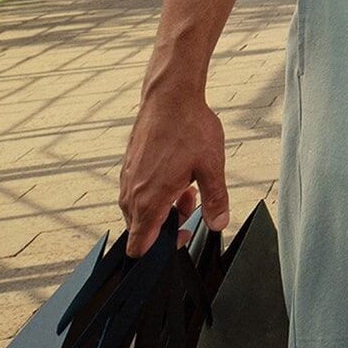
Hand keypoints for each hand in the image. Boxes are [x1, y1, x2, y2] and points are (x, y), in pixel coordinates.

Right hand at [118, 84, 227, 257]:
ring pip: (141, 210)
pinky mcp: (129, 167)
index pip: (139, 247)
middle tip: (192, 206)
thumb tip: (219, 224)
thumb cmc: (189, 128)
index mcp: (149, 200)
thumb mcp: (212, 167)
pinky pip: (138, 192)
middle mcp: (132, 193)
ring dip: (164, 206)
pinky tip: (179, 174)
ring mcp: (127, 179)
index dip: (161, 251)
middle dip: (167, 225)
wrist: (170, 96)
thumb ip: (216, 201)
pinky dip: (157, 191)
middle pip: (141, 230)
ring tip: (189, 186)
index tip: (181, 236)